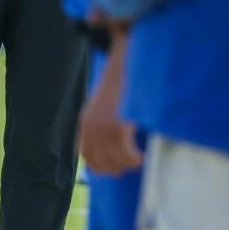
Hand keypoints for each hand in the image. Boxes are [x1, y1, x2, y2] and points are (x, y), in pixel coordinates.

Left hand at [78, 32, 142, 174]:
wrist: (125, 61)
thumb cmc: (119, 81)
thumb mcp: (104, 103)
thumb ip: (102, 120)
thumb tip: (108, 131)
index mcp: (85, 122)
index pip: (86, 155)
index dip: (100, 166)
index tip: (114, 168)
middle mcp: (90, 128)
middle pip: (101, 163)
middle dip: (116, 168)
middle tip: (130, 165)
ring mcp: (103, 128)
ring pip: (116, 161)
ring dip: (128, 164)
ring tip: (139, 160)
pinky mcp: (118, 127)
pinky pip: (127, 154)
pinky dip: (135, 158)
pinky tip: (143, 156)